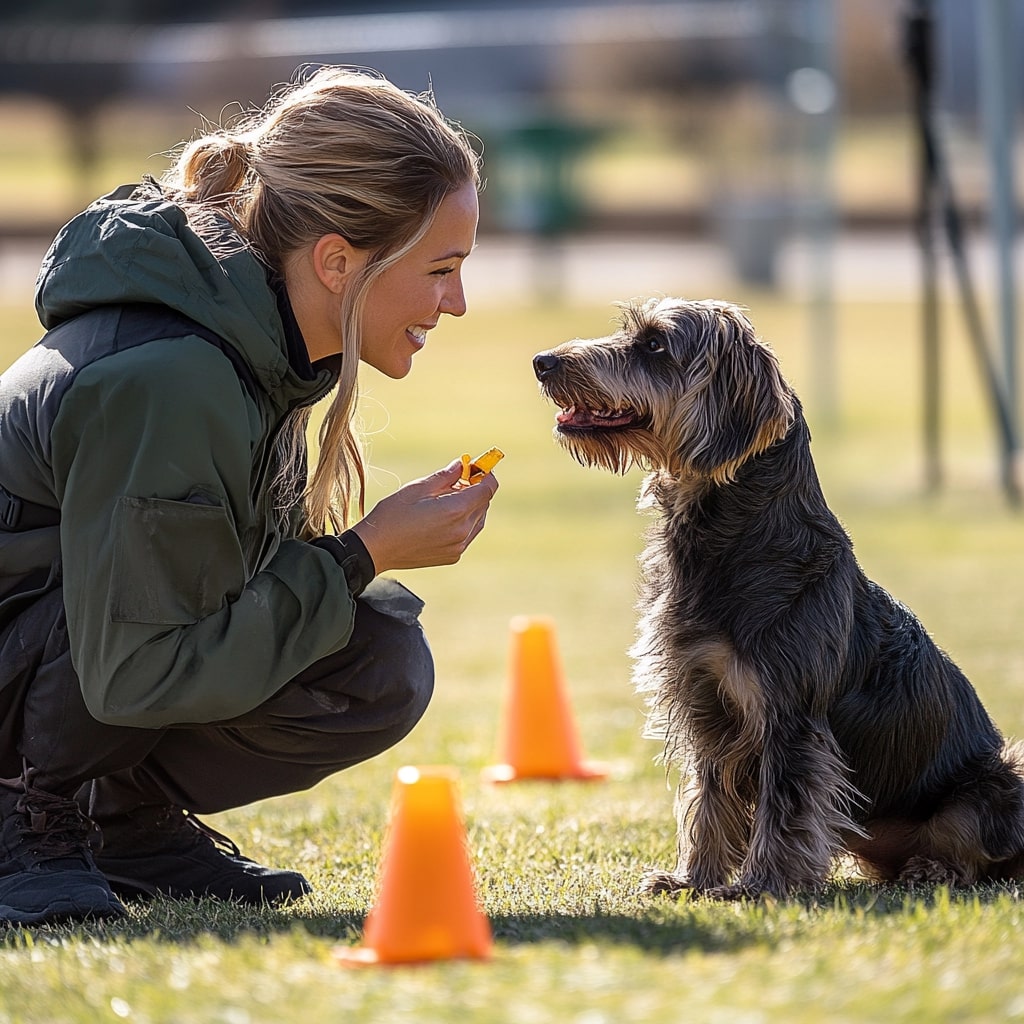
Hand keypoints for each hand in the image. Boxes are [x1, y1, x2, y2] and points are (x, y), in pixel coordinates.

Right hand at [349, 459, 498, 573]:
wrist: (375, 549)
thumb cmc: (392, 515)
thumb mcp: (417, 488)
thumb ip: (445, 476)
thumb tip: (462, 464)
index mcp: (455, 511)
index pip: (487, 490)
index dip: (486, 475)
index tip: (477, 467)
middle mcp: (462, 531)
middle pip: (484, 504)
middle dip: (476, 489)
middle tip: (457, 479)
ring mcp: (458, 546)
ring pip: (478, 519)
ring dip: (470, 506)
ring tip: (446, 498)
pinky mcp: (453, 556)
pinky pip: (468, 534)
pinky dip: (463, 522)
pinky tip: (443, 516)